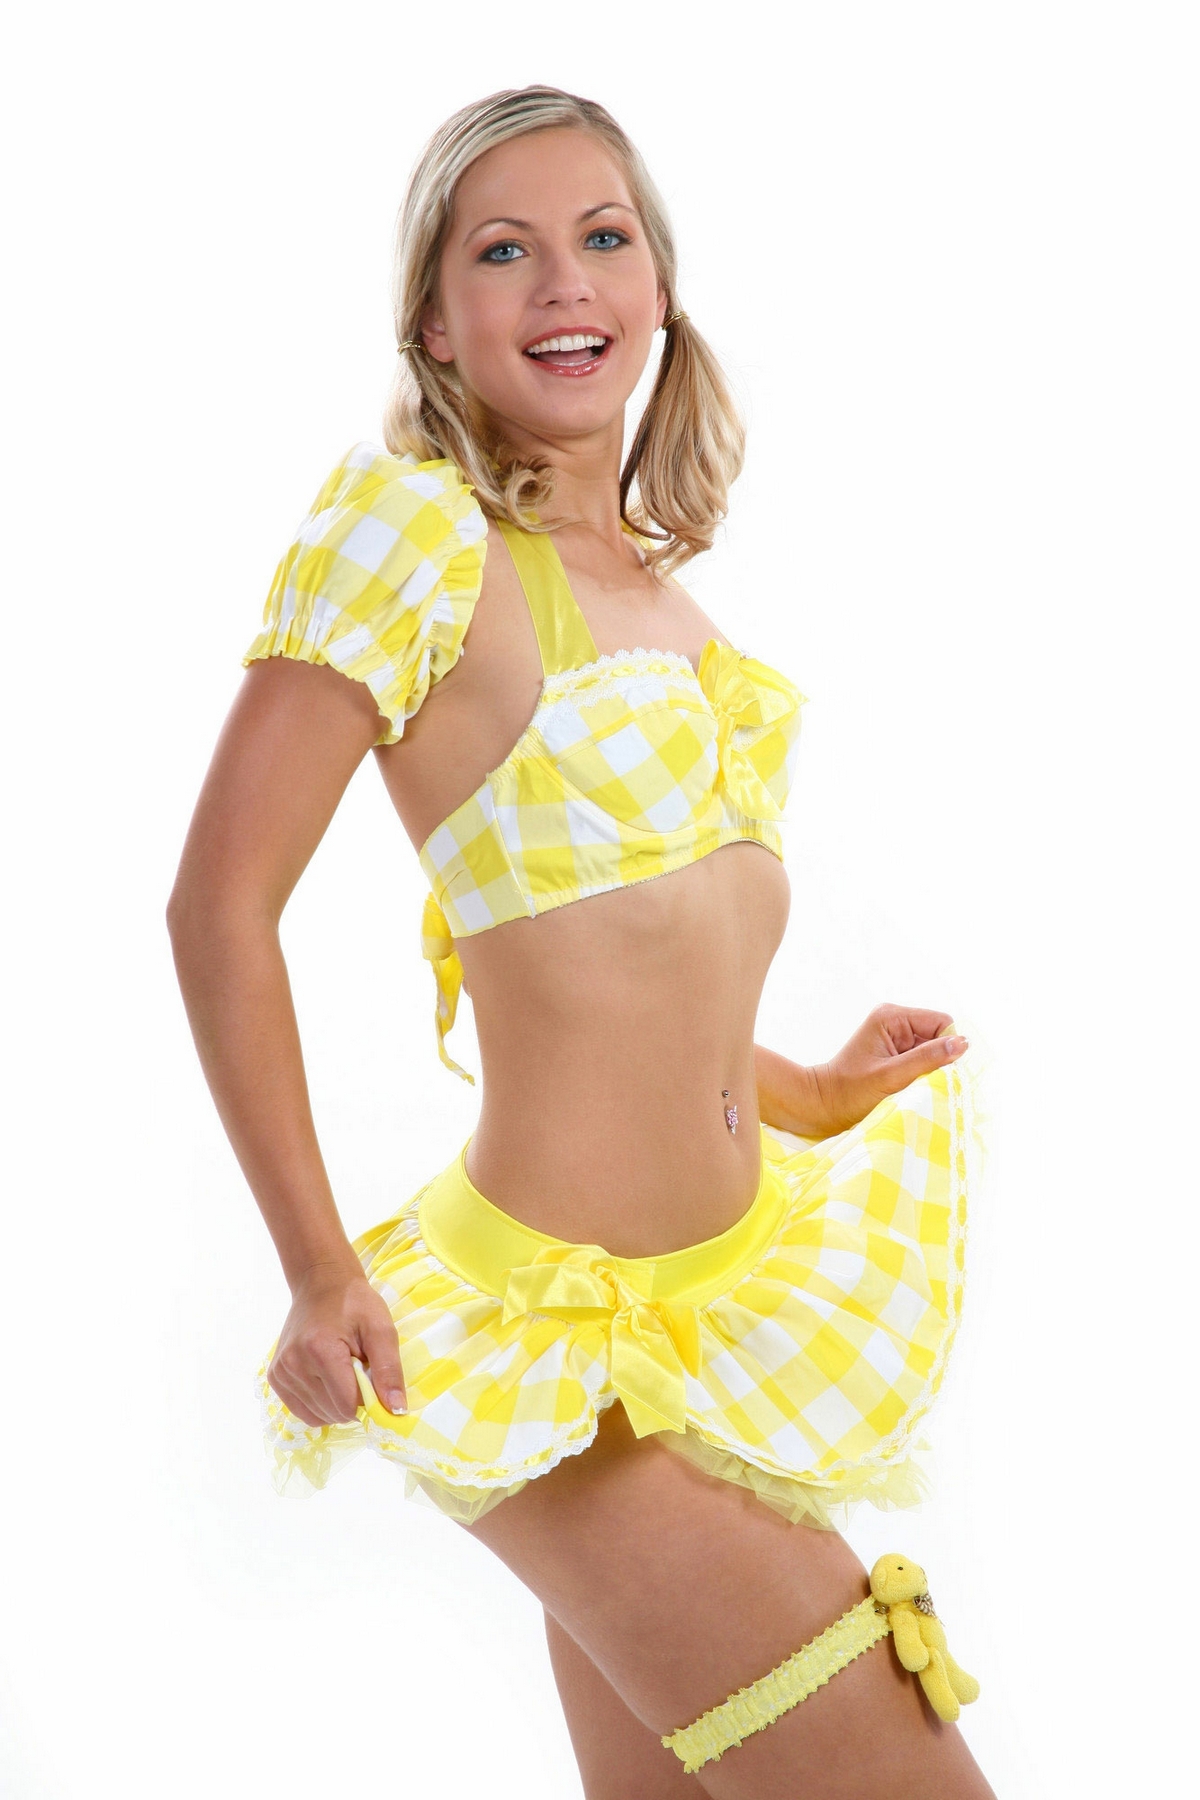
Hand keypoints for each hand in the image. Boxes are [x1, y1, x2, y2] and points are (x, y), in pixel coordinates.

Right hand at [268, 1263, 406, 1426]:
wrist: (321, 1283)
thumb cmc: (354, 1304)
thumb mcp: (381, 1329)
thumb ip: (390, 1371)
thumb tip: (396, 1411)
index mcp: (320, 1350)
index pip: (347, 1404)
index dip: (367, 1397)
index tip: (370, 1374)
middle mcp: (294, 1364)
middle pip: (333, 1412)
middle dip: (352, 1400)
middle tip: (356, 1368)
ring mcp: (280, 1372)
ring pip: (317, 1416)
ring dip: (336, 1404)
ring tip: (341, 1372)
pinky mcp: (275, 1377)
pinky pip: (302, 1411)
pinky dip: (320, 1405)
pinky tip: (327, 1381)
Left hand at [808, 1005, 967, 1136]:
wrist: (823, 1106)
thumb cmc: (849, 1092)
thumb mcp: (890, 1076)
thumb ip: (927, 1059)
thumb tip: (963, 1043)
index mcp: (892, 1017)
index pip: (941, 1023)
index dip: (948, 1046)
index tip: (942, 1074)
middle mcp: (896, 1021)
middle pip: (939, 1036)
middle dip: (940, 1060)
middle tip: (927, 1084)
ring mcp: (896, 1038)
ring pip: (934, 1050)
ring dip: (932, 1070)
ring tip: (915, 1088)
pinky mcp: (896, 1055)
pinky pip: (924, 1061)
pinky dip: (924, 1076)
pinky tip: (912, 1089)